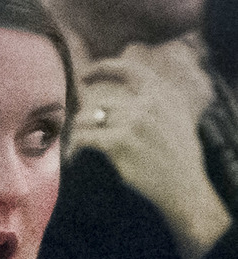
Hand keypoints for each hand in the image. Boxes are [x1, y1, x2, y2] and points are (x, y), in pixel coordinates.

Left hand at [73, 33, 228, 258]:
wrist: (185, 189)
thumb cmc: (179, 159)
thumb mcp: (176, 121)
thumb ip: (153, 105)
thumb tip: (122, 97)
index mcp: (163, 96)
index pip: (129, 70)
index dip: (103, 69)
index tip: (85, 75)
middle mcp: (148, 104)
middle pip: (99, 105)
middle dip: (88, 123)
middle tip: (84, 137)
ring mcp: (134, 122)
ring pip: (87, 119)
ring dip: (79, 134)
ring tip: (79, 148)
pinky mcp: (119, 142)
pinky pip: (83, 137)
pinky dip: (74, 147)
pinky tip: (73, 156)